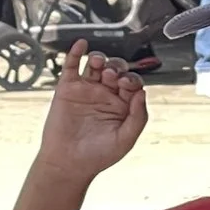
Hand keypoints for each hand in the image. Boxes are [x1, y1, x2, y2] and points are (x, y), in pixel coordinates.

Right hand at [39, 42, 148, 180]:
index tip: (126, 85)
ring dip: (100, 59)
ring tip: (99, 64)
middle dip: (117, 68)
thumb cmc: (98, 156)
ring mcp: (86, 90)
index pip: (131, 82)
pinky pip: (72, 66)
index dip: (131, 79)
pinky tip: (81, 46)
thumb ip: (138, 117)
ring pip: (96, 65)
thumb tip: (142, 92)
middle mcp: (105, 94)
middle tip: (112, 77)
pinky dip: (75, 53)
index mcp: (122, 105)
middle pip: (115, 69)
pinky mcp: (67, 89)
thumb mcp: (125, 139)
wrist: (68, 164)